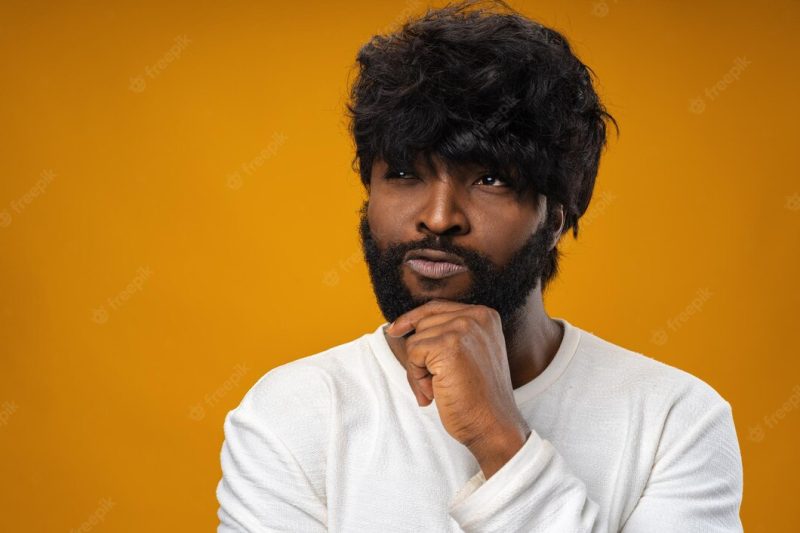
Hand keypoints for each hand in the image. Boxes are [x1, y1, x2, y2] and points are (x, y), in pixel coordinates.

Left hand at [386, 299, 530, 477]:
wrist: (493, 425)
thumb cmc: (478, 397)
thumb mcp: (469, 355)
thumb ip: (446, 335)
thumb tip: (401, 327)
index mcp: (485, 315)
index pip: (436, 307)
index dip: (412, 319)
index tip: (395, 330)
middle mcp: (476, 316)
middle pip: (422, 324)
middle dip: (420, 355)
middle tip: (436, 384)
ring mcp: (463, 329)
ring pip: (415, 341)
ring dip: (418, 370)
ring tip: (440, 389)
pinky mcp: (449, 346)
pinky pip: (413, 354)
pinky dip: (417, 377)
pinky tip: (435, 393)